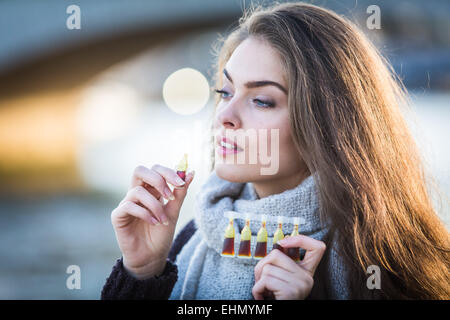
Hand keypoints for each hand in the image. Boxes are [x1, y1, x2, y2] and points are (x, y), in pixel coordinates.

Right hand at [111, 164, 194, 278]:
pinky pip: (129, 206)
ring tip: (163, 220)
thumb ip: (180, 193)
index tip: (181, 183)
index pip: (155, 170)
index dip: (168, 172)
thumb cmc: (161, 235)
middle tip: (170, 195)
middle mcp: (137, 194)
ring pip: (137, 191)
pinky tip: (154, 223)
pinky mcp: (118, 216)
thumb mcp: (174, 212)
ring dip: (155, 205)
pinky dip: (144, 213)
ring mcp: (126, 204)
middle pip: (140, 170)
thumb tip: (191, 172)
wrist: (152, 257)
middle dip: (158, 180)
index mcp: (150, 190)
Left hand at [252, 235, 325, 299]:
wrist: (281, 317)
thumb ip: (283, 267)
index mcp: (307, 273)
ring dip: (257, 281)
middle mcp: (307, 278)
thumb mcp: (283, 282)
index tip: (283, 242)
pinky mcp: (291, 292)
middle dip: (261, 265)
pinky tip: (261, 298)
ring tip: (263, 292)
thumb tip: (277, 246)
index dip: (301, 239)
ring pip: (267, 268)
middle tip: (261, 281)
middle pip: (276, 253)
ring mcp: (301, 284)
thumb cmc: (277, 300)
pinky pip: (264, 281)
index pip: (318, 247)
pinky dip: (256, 290)